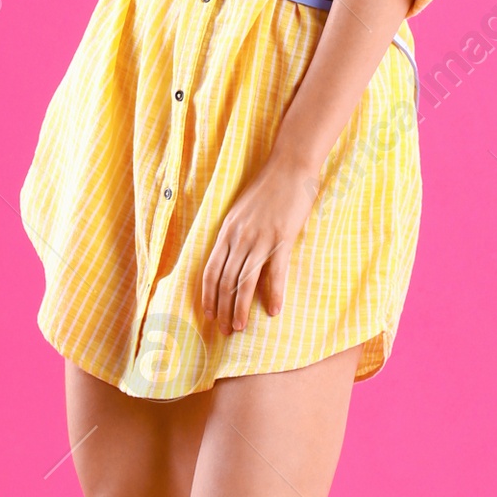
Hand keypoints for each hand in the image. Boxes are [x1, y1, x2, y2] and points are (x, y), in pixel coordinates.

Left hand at [200, 155, 320, 334]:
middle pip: (225, 281)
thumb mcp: (241, 210)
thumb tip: (233, 256)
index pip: (210, 270)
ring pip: (244, 282)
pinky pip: (275, 272)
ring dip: (240, 308)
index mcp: (227, 231)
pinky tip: (273, 310)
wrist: (289, 166)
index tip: (208, 314)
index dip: (207, 296)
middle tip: (225, 330)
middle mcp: (239, 237)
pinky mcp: (282, 238)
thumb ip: (236, 233)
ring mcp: (260, 239)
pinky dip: (273, 294)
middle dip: (222, 309)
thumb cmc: (267, 187)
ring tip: (240, 327)